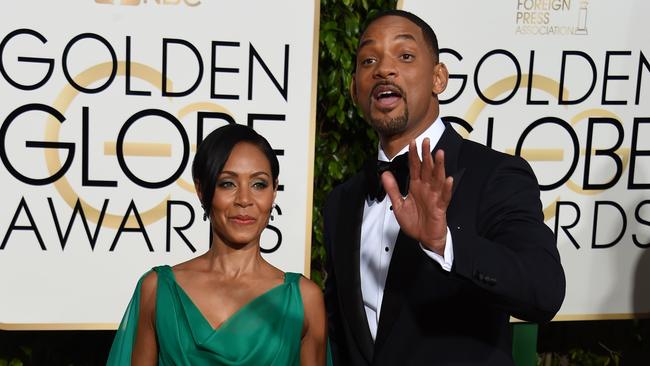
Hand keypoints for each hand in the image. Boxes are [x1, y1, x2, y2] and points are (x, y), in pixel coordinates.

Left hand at [381, 138, 452, 254]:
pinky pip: (444, 196)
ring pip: (437, 178)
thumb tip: (385, 174)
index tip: (413, 142)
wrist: (424, 238)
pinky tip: (448, 180)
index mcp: (416, 187)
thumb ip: (392, 189)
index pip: (415, 167)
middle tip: (427, 141)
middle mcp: (426, 188)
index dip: (414, 155)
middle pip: (427, 169)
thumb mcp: (399, 205)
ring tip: (439, 154)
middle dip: (427, 155)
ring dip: (439, 166)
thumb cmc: (415, 222)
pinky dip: (447, 188)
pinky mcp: (440, 207)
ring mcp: (434, 197)